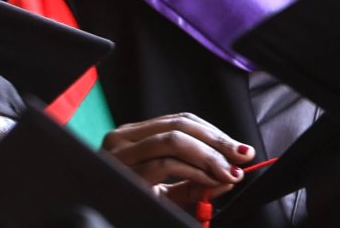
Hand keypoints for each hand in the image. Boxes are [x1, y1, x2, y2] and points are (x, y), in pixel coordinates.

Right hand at [100, 113, 252, 203]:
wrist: (98, 221)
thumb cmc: (129, 206)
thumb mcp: (165, 193)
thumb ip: (194, 183)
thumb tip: (229, 176)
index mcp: (131, 137)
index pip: (180, 121)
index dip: (214, 133)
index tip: (240, 148)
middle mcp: (121, 139)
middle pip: (180, 125)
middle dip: (217, 141)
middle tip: (241, 156)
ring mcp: (118, 154)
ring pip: (174, 140)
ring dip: (208, 155)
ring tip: (228, 171)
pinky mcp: (120, 173)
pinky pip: (165, 164)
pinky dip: (193, 171)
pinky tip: (208, 179)